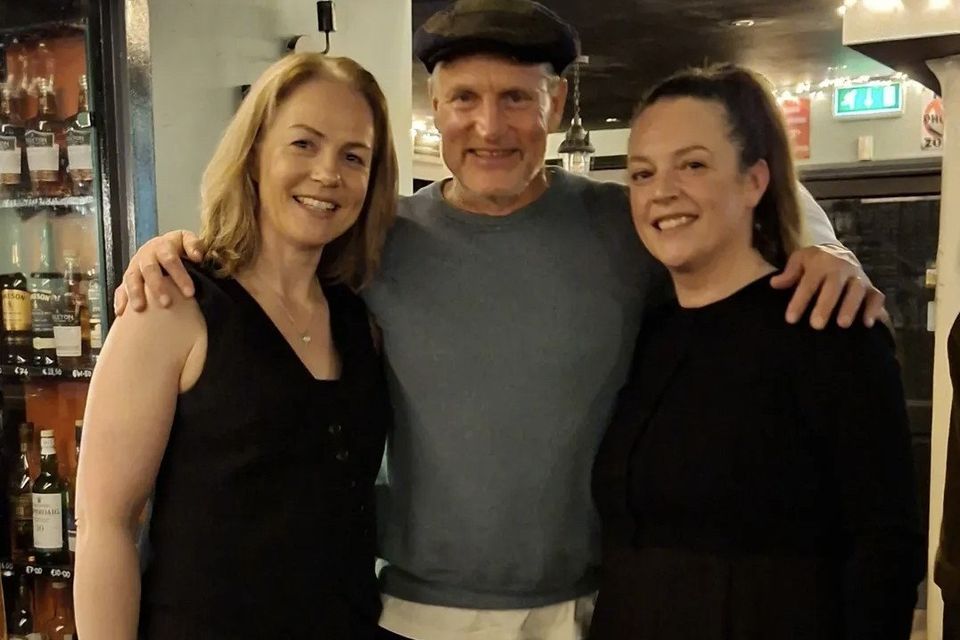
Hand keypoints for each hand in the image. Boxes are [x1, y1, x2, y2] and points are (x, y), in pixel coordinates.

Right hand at [114, 230, 203, 314]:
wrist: (160, 246)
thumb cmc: (177, 247)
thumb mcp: (186, 240)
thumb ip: (194, 245)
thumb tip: (197, 257)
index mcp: (162, 246)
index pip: (170, 259)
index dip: (179, 275)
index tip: (190, 293)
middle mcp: (146, 255)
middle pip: (149, 269)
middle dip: (157, 286)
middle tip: (166, 303)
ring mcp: (134, 267)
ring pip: (132, 278)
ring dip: (135, 293)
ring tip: (140, 308)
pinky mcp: (127, 278)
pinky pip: (120, 288)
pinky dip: (120, 300)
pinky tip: (121, 312)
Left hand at [770, 244, 885, 329]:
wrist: (838, 253)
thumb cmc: (814, 262)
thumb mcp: (799, 261)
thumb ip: (788, 274)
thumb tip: (774, 284)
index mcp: (821, 263)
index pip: (808, 283)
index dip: (799, 301)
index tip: (791, 319)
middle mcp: (841, 269)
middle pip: (834, 287)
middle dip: (826, 306)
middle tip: (816, 325)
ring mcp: (858, 277)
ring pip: (857, 291)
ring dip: (851, 307)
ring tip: (842, 325)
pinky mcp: (871, 287)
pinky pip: (877, 296)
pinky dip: (874, 309)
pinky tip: (867, 324)